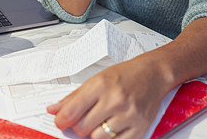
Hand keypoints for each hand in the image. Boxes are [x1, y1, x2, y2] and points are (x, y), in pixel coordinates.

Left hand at [46, 56, 168, 138]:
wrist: (153, 74)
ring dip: (95, 133)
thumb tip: (53, 110)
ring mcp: (128, 115)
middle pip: (82, 127)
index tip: (61, 122)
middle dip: (79, 127)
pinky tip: (112, 127)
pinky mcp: (140, 127)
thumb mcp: (96, 79)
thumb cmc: (125, 75)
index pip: (72, 111)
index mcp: (100, 85)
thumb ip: (73, 97)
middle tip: (84, 119)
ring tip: (100, 122)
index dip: (61, 121)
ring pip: (98, 138)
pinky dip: (110, 138)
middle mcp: (115, 99)